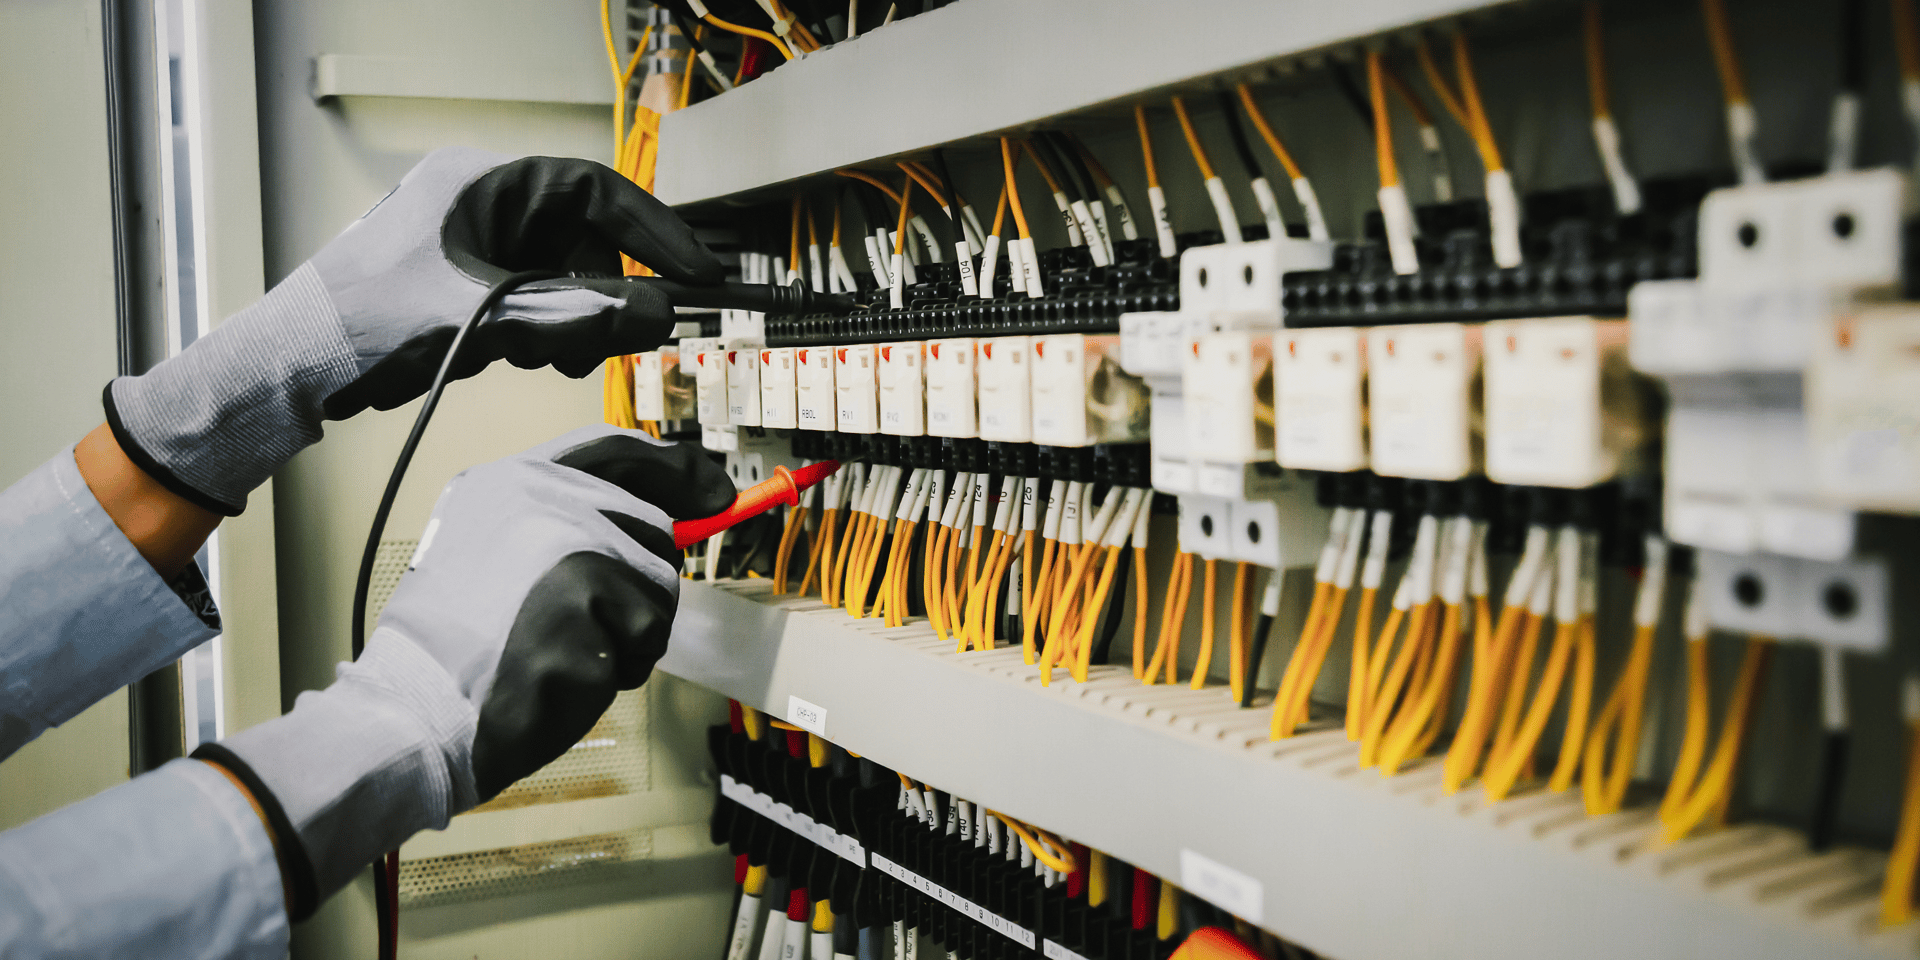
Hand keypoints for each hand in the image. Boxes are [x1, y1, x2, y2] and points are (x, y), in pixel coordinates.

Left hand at [106, 148, 721, 515]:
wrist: (290, 371)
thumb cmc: (358, 326)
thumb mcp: (487, 320)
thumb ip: (578, 316)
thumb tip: (655, 313)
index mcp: (479, 184)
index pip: (594, 191)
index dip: (654, 232)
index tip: (696, 269)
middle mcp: (479, 208)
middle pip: (583, 241)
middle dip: (604, 293)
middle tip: (622, 336)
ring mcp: (471, 250)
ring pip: (561, 279)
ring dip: (571, 322)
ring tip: (547, 355)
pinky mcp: (464, 290)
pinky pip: (532, 305)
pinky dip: (541, 335)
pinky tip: (517, 358)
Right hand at [199, 425, 734, 916]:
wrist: (415, 710)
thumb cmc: (454, 650)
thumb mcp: (488, 549)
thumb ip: (561, 524)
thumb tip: (662, 524)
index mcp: (511, 480)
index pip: (614, 450)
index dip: (673, 468)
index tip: (712, 491)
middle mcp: (545, 500)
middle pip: (654, 530)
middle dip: (639, 588)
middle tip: (587, 627)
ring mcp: (569, 548)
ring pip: (660, 589)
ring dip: (630, 635)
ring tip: (564, 650)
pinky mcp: (590, 603)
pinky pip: (647, 639)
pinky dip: (619, 669)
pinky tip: (564, 673)